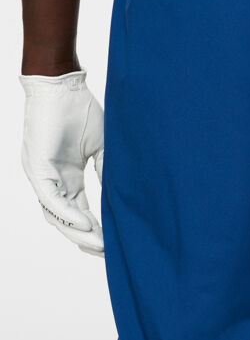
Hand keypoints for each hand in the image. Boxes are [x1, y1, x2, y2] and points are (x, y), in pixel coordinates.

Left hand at [20, 70, 104, 256]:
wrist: (62, 84)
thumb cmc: (80, 110)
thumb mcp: (102, 147)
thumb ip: (107, 172)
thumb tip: (121, 196)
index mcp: (67, 176)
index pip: (80, 211)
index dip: (96, 229)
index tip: (114, 245)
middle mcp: (52, 180)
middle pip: (66, 220)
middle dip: (87, 239)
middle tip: (107, 254)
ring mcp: (42, 176)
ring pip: (56, 215)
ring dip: (78, 233)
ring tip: (100, 246)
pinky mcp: (37, 168)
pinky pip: (51, 199)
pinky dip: (69, 214)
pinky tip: (87, 225)